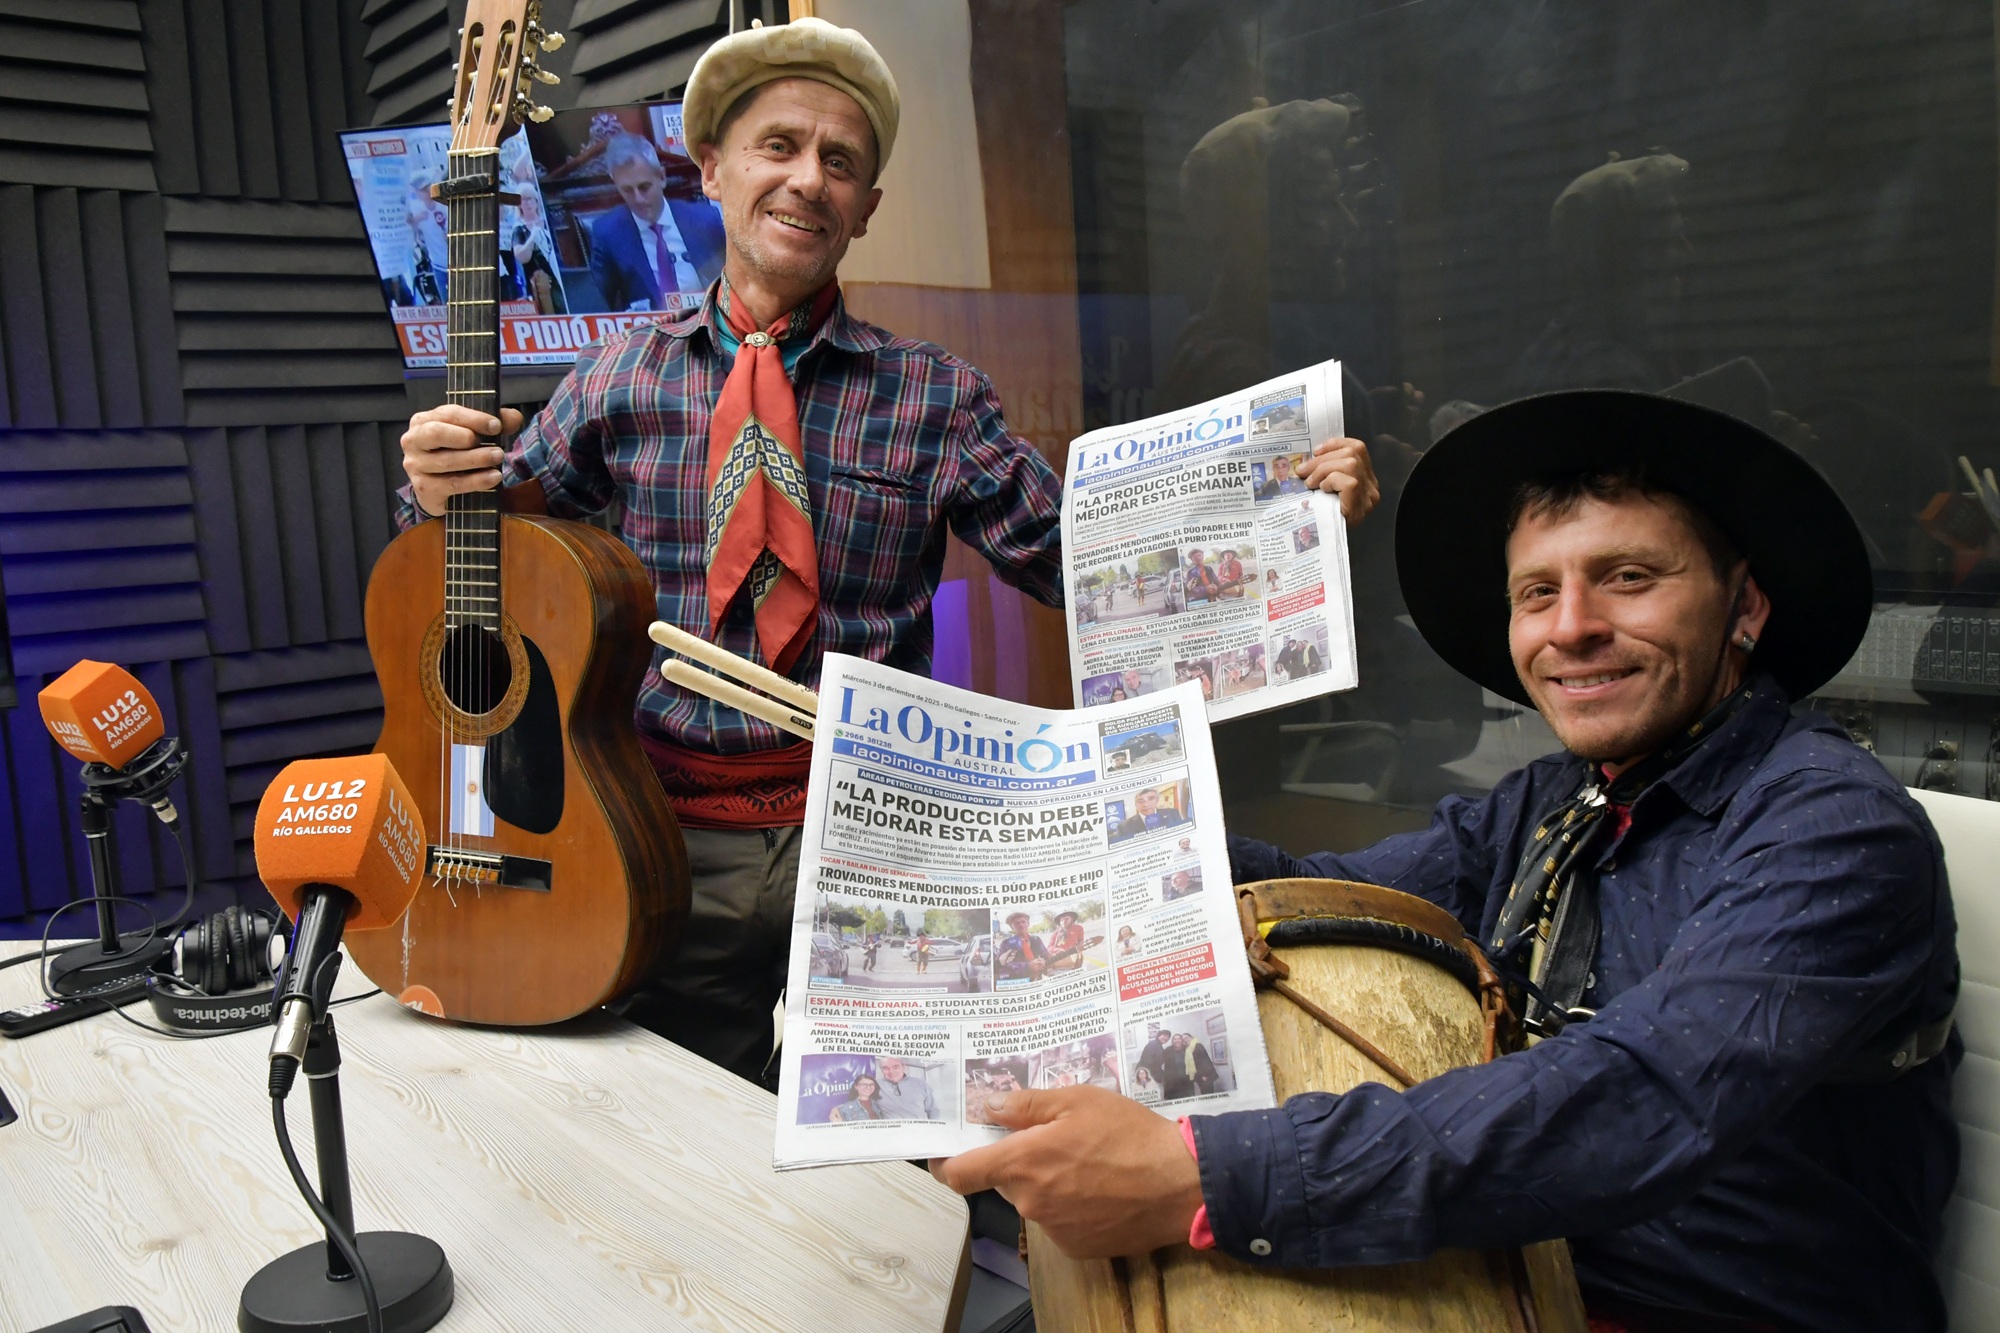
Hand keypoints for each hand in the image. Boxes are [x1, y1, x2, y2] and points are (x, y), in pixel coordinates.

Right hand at [401, 405, 522, 516]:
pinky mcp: (423, 487)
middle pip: (437, 433)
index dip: (474, 418)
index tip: (497, 426)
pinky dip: (475, 481)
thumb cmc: (455, 453)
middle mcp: (413, 440)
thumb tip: (515, 418)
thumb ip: (495, 423)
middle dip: (468, 438)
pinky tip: (493, 479)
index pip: (448, 413)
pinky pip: (451, 484)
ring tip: (499, 459)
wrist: (439, 488)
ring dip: (476, 460)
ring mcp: (415, 465)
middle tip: (496, 446)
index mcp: (423, 420)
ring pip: (446, 461)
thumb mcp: (473, 434)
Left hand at [929, 1086, 1201, 1258]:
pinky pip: (1059, 1222)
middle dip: (1018, 1162)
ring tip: (1089, 1162)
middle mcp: (1029, 1201)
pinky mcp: (1077, 1248)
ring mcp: (1053, 1229)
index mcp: (1023, 1162)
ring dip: (1048, 1183)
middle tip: (1052, 1139)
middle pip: (1004, 1181)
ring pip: (1034, 1200)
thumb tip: (991, 1107)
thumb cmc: (1130, 1135)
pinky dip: (1071, 1206)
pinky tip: (1102, 1188)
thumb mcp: (1079, 1100)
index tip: (944, 1153)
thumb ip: (1028, 1105)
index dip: (944, 1163)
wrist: (1181, 1185)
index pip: (959, 1174)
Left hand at [1298, 435, 1379, 521]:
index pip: (1358, 448)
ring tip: (1310, 483)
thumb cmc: (1321, 519)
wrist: (1326, 547)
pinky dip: (1331, 480)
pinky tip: (1321, 490)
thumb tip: (1307, 461)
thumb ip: (1325, 473)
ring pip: (1349, 463)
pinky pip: (1349, 481)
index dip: (1336, 444)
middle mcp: (1371, 486)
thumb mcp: (1324, 491)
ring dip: (1323, 469)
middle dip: (1322, 459)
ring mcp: (1369, 495)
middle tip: (1303, 472)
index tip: (1316, 451)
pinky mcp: (1362, 504)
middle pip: (1351, 454)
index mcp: (1364, 479)